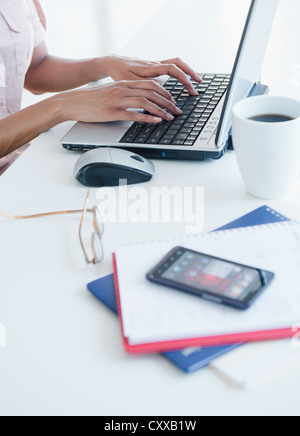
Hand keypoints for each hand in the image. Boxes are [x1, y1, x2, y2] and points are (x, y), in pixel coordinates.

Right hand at [60, 79, 182, 123]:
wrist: (72, 102)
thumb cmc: (91, 99)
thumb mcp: (111, 92)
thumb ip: (127, 93)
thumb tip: (142, 99)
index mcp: (124, 83)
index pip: (150, 84)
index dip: (165, 92)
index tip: (173, 101)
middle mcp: (122, 89)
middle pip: (152, 91)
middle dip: (168, 101)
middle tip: (177, 110)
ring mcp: (117, 100)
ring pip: (145, 102)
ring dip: (161, 110)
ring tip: (170, 117)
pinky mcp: (111, 112)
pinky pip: (133, 114)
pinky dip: (147, 117)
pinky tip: (156, 121)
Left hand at [101, 55, 201, 94]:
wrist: (113, 63)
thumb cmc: (119, 73)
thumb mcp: (129, 81)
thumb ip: (143, 85)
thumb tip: (159, 88)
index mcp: (150, 68)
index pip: (171, 69)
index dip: (182, 77)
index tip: (189, 86)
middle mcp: (155, 64)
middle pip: (178, 63)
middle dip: (190, 72)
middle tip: (198, 83)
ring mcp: (156, 64)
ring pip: (176, 63)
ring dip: (187, 70)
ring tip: (196, 80)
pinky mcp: (155, 66)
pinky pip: (172, 66)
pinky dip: (181, 71)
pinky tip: (185, 78)